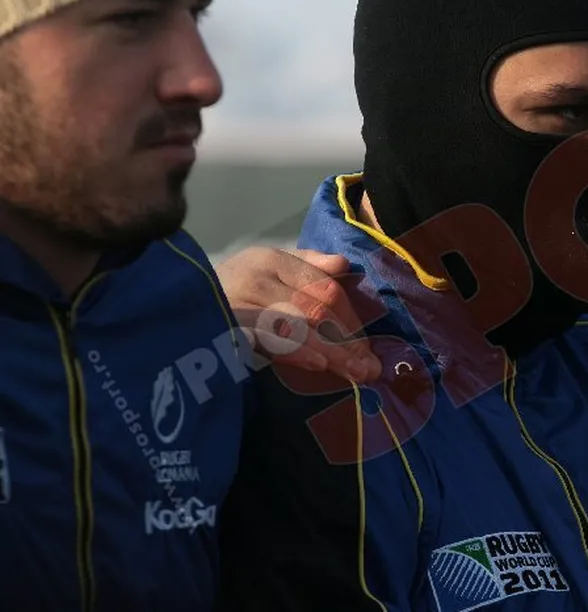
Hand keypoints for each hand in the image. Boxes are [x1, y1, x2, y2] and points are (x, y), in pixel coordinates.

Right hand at [215, 247, 381, 381]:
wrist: (173, 304)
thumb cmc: (230, 288)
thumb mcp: (267, 269)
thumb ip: (307, 267)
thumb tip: (343, 264)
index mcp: (273, 260)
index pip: (325, 289)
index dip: (350, 320)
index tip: (367, 349)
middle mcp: (257, 277)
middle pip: (315, 309)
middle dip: (347, 342)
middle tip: (369, 370)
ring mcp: (239, 301)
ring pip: (296, 325)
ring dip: (331, 351)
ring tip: (355, 372)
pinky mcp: (223, 327)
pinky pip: (265, 340)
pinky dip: (294, 351)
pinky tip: (316, 363)